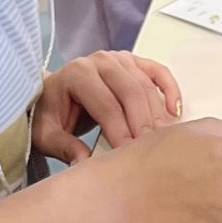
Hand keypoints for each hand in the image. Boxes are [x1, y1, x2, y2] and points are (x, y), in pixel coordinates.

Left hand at [33, 53, 182, 164]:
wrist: (54, 96)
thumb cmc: (52, 114)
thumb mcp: (47, 135)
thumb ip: (64, 148)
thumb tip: (84, 163)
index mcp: (77, 74)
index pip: (106, 105)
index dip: (120, 131)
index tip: (129, 155)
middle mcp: (99, 62)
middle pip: (131, 93)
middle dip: (143, 125)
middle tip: (151, 152)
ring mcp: (118, 59)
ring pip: (146, 86)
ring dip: (157, 115)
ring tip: (162, 141)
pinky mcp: (133, 62)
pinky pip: (158, 72)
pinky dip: (170, 90)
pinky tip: (174, 112)